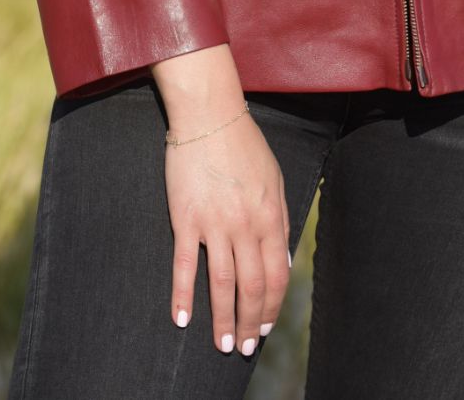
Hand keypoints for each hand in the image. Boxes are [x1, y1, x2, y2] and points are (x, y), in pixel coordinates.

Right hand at [163, 104, 290, 357]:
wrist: (210, 116)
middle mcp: (245, 226)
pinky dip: (183, 296)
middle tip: (243, 347)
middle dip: (249, 323)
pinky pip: (184, 265)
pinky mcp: (185, 219)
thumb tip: (282, 260)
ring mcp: (214, 224)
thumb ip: (279, 221)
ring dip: (222, 320)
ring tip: (221, 343)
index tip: (264, 327)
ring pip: (221, 284)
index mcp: (270, 217)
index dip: (271, 307)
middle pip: (251, 287)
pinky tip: (182, 319)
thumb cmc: (244, 145)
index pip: (276, 276)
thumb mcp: (275, 179)